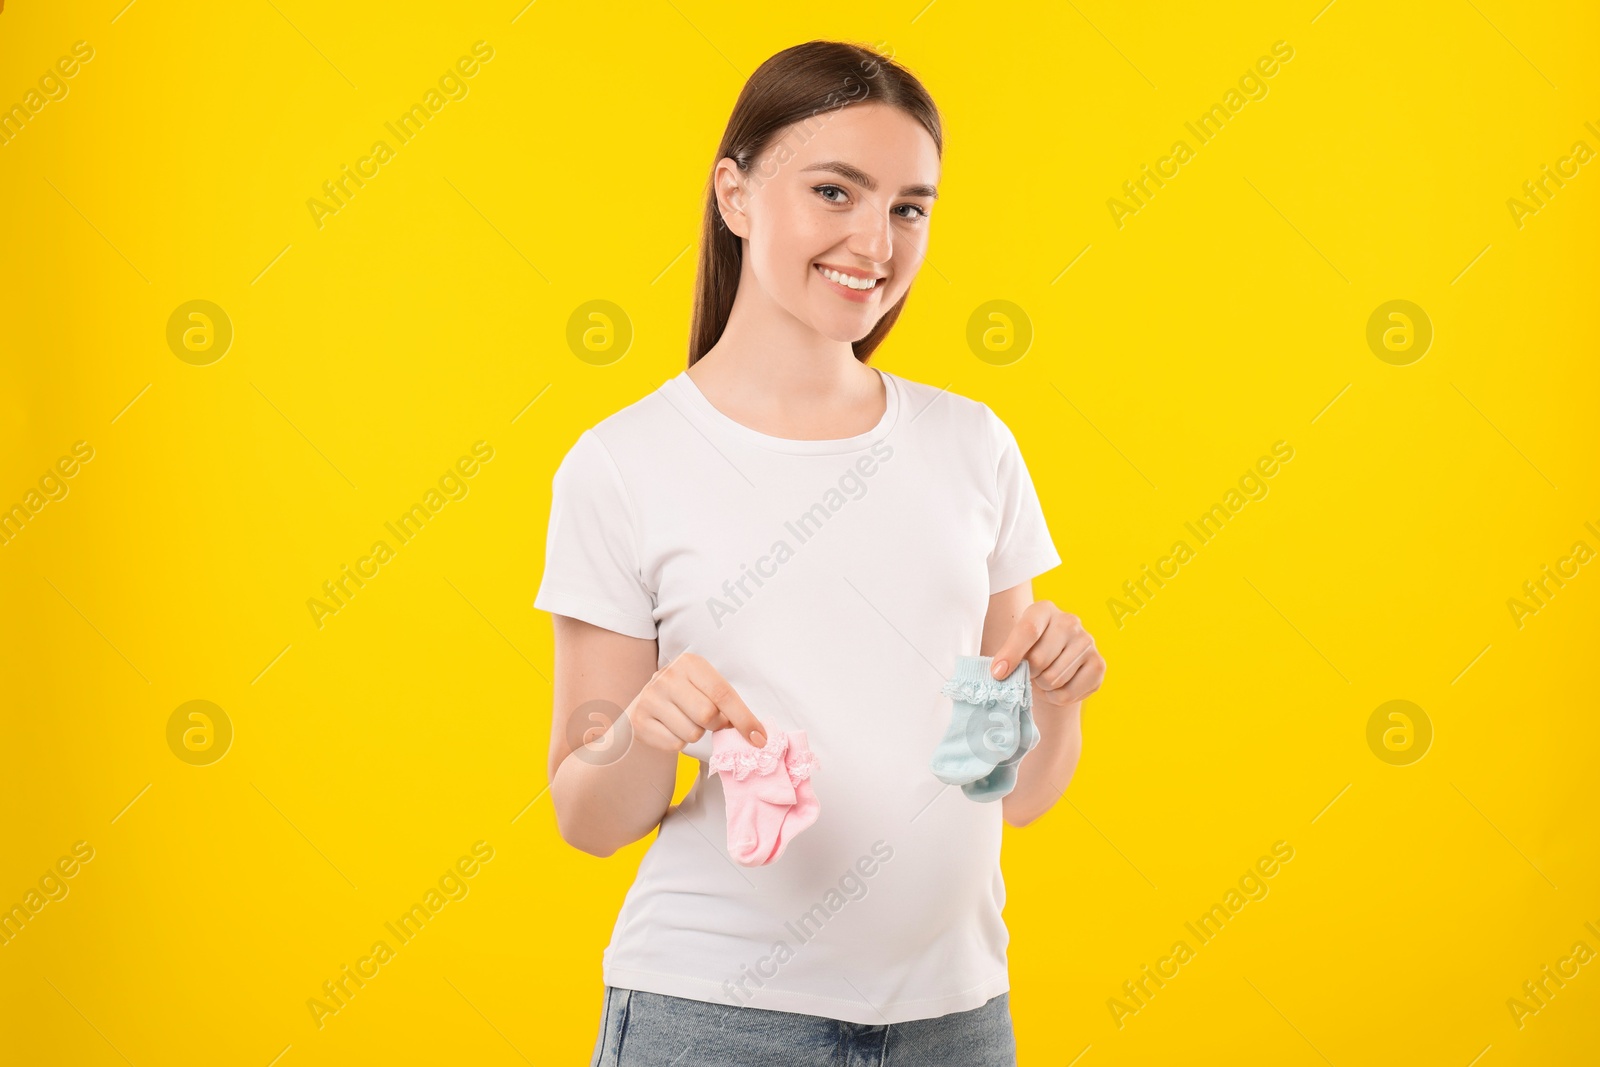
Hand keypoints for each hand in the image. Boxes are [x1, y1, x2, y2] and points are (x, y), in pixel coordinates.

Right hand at [627, 652, 767, 753]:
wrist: (646, 703)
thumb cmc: (686, 695)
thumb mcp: (705, 686)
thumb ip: (727, 702)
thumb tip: (756, 734)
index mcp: (689, 663)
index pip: (723, 694)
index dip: (744, 718)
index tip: (759, 738)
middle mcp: (667, 676)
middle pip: (707, 715)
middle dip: (716, 724)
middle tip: (710, 720)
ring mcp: (650, 698)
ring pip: (692, 733)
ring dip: (696, 733)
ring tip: (686, 721)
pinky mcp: (639, 720)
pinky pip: (675, 744)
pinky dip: (679, 742)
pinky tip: (671, 728)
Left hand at [989, 601, 1104, 710]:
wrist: (1055, 666)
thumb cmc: (1028, 653)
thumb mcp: (1013, 647)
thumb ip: (1006, 656)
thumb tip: (999, 672)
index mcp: (1044, 610)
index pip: (1028, 630)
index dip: (1011, 654)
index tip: (998, 673)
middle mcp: (1069, 621)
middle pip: (1039, 659)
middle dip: (1028, 673)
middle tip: (1030, 672)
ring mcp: (1087, 642)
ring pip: (1053, 679)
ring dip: (1042, 686)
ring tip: (1044, 677)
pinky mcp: (1098, 665)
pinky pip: (1068, 693)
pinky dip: (1057, 697)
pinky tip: (1058, 686)